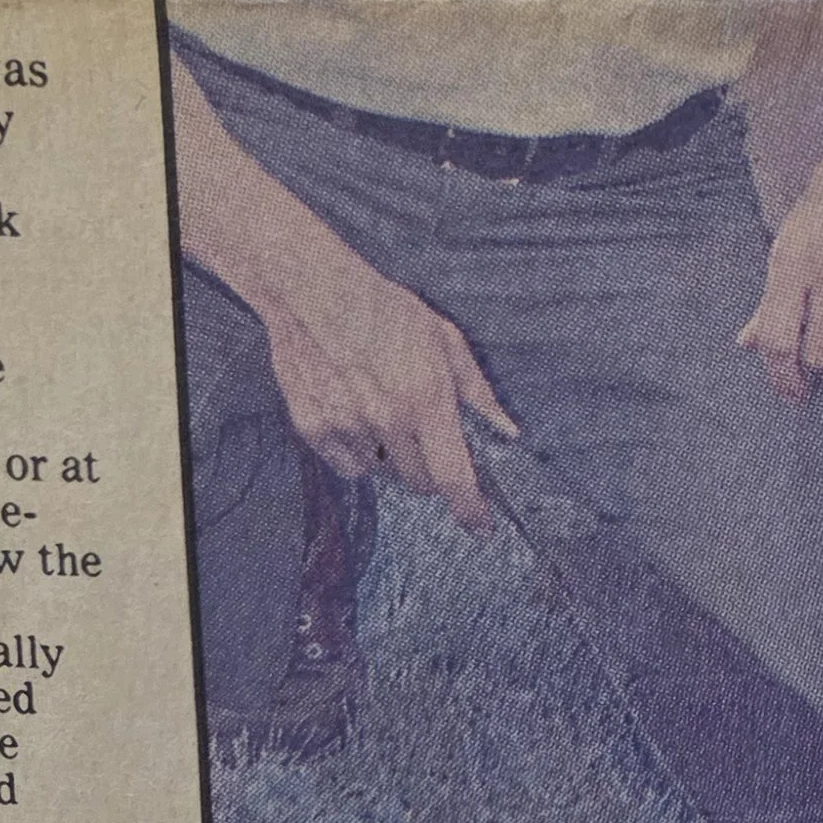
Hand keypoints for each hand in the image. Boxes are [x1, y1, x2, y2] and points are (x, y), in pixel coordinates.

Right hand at [253, 234, 515, 531]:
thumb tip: (508, 431)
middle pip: (421, 481)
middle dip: (432, 469)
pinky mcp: (314, 428)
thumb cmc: (387, 312)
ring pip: (382, 473)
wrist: (316, 293)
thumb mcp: (446, 340)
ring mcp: (348, 427)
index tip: (481, 528)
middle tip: (425, 434)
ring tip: (384, 410)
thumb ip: (478, 392)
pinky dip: (357, 452)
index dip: (471, 510)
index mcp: (427, 399)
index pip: (454, 476)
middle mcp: (388, 421)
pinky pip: (347, 465)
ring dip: (392, 457)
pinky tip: (356, 414)